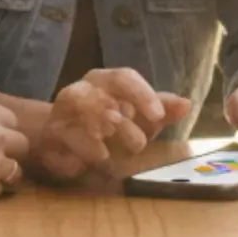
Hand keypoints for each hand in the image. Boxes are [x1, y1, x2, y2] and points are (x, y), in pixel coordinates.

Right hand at [33, 68, 189, 179]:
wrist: (63, 140)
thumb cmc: (107, 123)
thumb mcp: (139, 117)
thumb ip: (161, 109)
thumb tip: (186, 104)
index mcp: (104, 80)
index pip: (124, 77)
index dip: (142, 94)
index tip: (158, 116)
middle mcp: (81, 90)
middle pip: (104, 97)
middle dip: (125, 125)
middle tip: (137, 145)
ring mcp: (61, 111)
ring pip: (81, 112)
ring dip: (103, 136)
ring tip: (113, 151)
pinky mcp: (51, 135)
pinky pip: (68, 140)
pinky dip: (86, 151)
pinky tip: (98, 159)